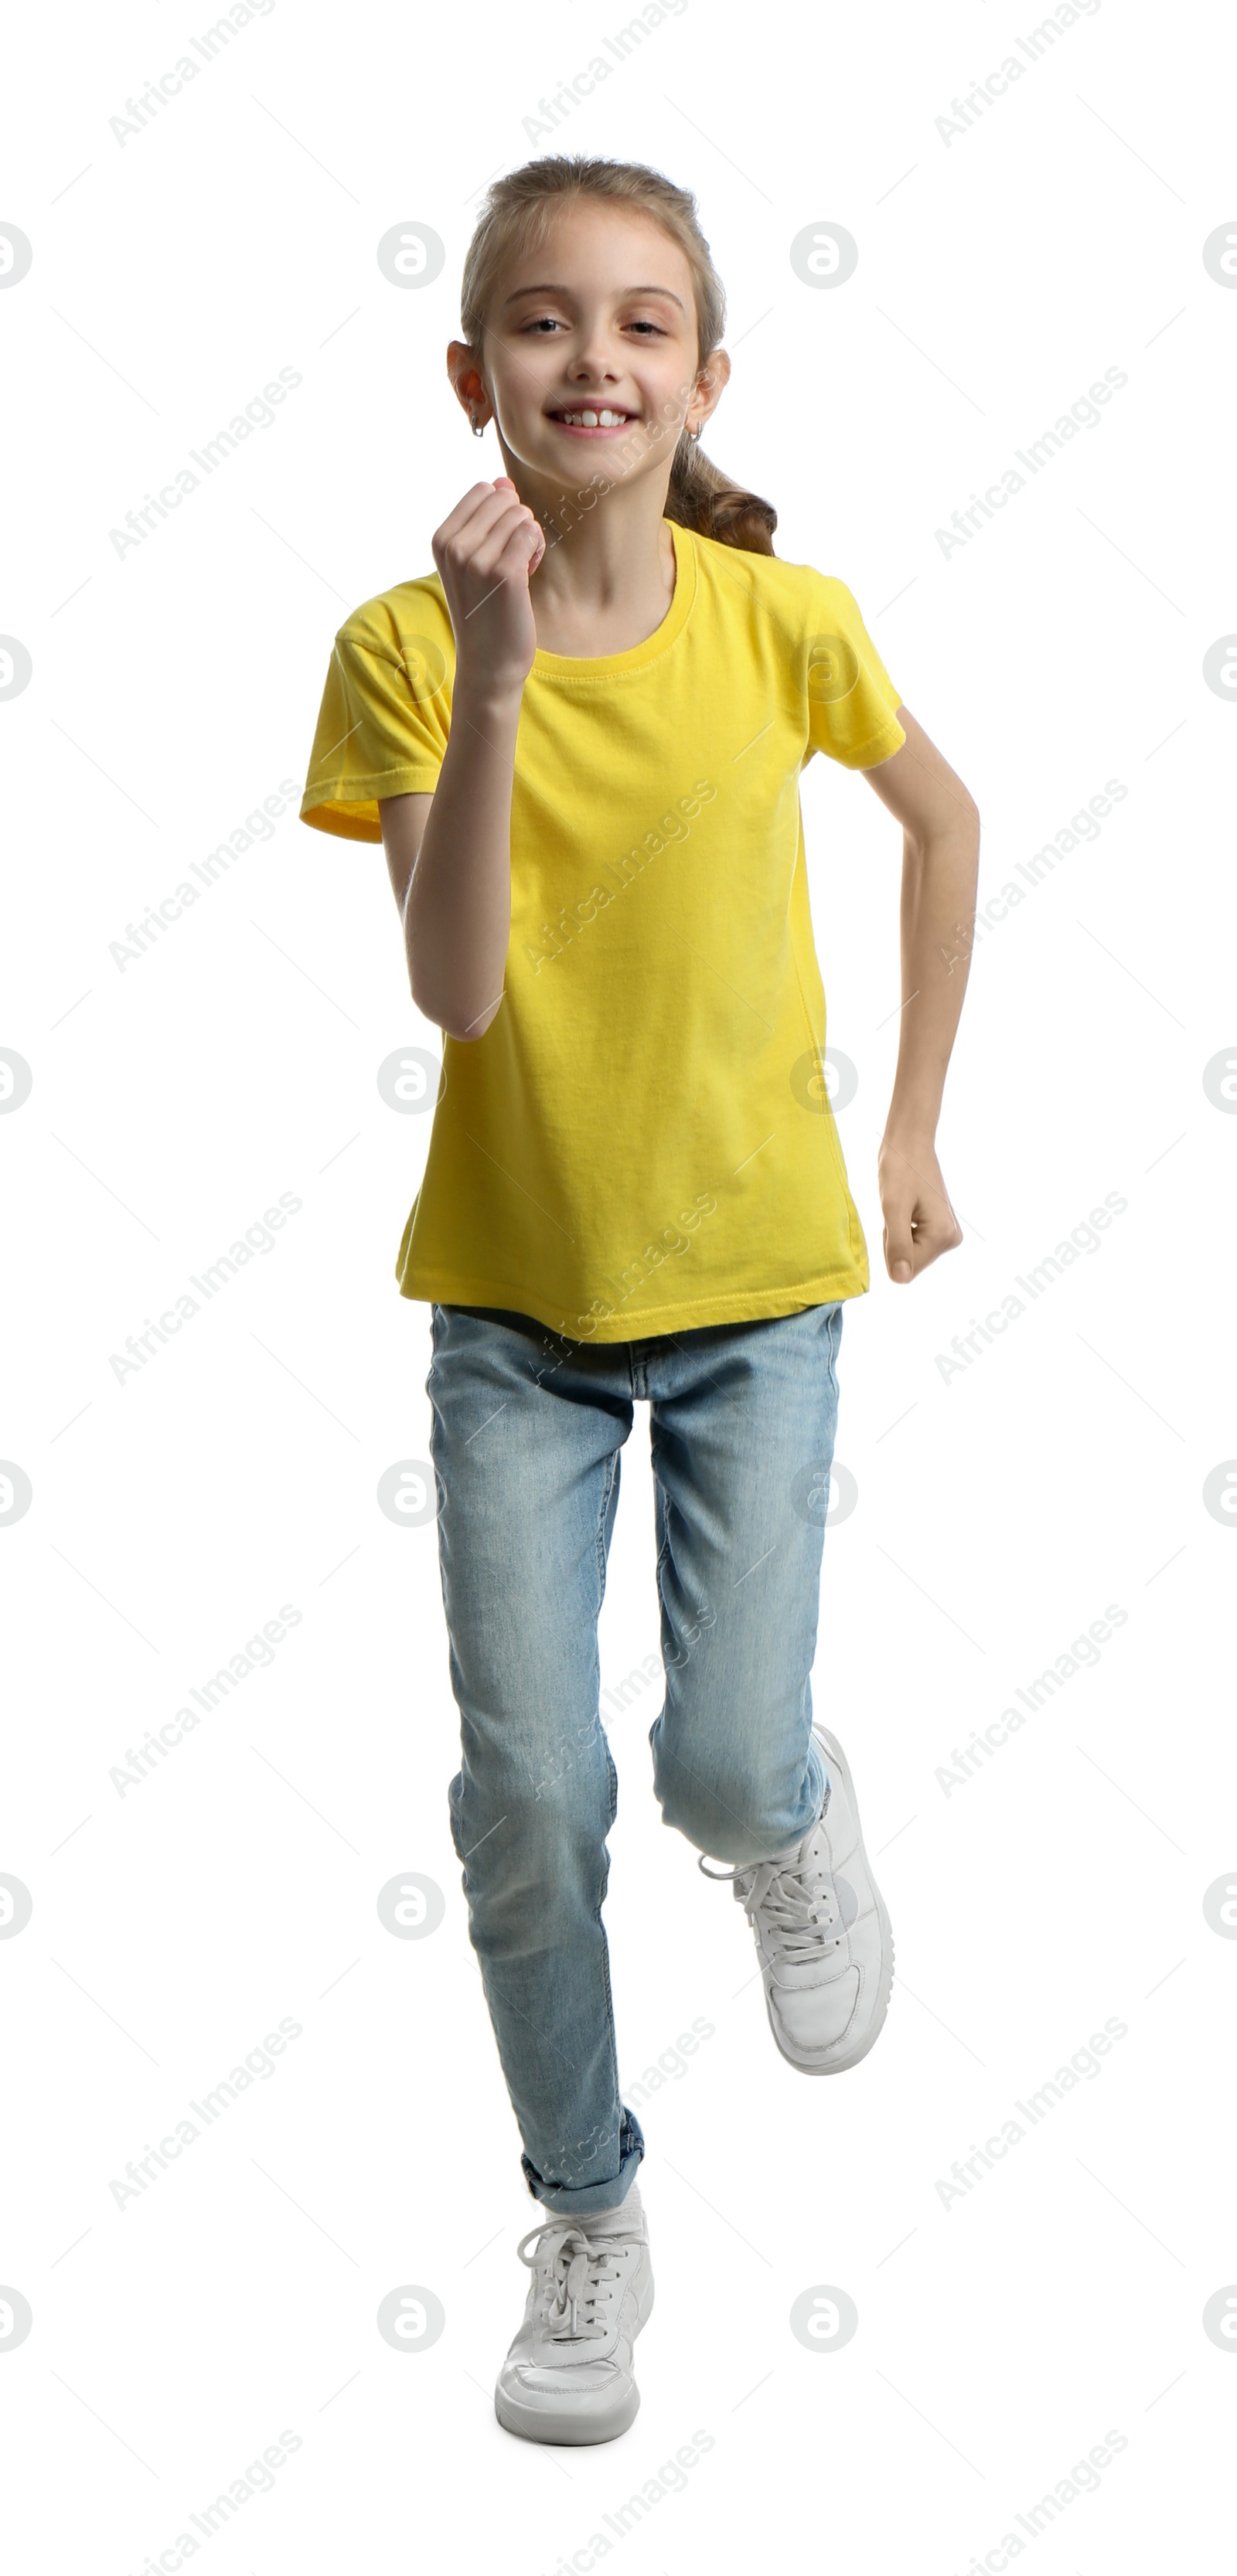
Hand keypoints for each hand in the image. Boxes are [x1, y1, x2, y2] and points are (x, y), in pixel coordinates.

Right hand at [431, 477, 544, 698]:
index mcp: (441, 539)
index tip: (497, 545)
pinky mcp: (506, 574)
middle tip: (510, 559)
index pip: (483, 491)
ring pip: (522, 515)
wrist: (488, 662)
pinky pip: (532, 533)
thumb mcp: (473, 560)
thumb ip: (485, 519)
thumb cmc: (484, 610)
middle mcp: (455, 547)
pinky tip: (528, 574)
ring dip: (528, 539)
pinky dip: (536, 549)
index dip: (500, 512)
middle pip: (505, 499)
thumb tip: (502, 480)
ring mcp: (478, 560)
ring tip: (518, 570)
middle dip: (516, 524)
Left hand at [877, 1130, 962, 1282]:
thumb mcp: (892, 1209)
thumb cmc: (899, 1171)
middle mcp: (951, 1239)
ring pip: (909, 1253)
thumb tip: (900, 1281)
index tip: (896, 1215)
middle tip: (898, 1209)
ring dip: (896, 1233)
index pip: (906, 1269)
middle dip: (894, 1240)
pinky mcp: (941, 1229)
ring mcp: (948, 1234)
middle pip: (910, 1262)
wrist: (909, 1145)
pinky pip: (912, 1242)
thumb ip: (898, 1246)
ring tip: (902, 1206)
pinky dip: (901, 1228)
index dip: (890, 1245)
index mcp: (943, 1236)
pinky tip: (907, 1207)